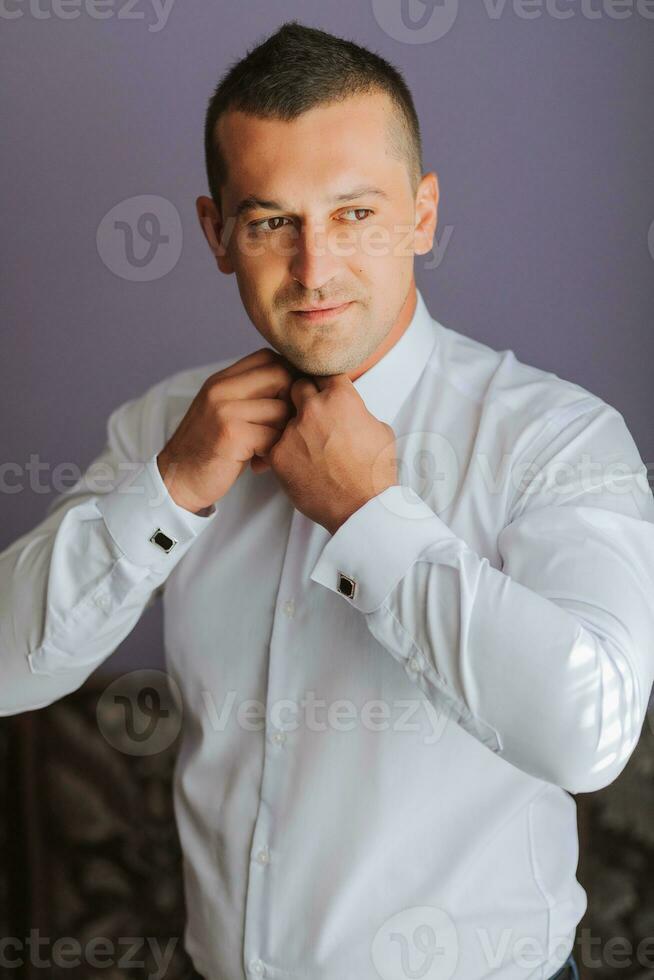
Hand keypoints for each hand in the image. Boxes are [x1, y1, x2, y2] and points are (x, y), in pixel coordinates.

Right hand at [157, 347, 296, 513]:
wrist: (176, 479)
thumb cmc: (208, 449)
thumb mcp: (223, 411)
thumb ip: (249, 394)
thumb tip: (295, 383)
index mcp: (221, 380)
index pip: (270, 357)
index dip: (287, 378)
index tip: (285, 403)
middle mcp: (221, 389)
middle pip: (281, 376)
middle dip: (291, 403)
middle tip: (280, 427)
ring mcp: (224, 410)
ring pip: (281, 409)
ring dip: (282, 432)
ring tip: (266, 448)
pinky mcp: (231, 434)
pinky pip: (273, 436)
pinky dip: (272, 452)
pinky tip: (258, 462)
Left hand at [259, 373, 397, 534]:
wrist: (362, 507)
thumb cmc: (375, 472)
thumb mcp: (379, 429)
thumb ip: (358, 411)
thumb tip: (350, 410)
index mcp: (340, 397)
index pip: (323, 372)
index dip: (323, 382)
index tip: (322, 389)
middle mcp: (313, 409)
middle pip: (296, 386)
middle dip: (302, 397)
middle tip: (310, 414)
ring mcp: (292, 431)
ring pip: (283, 416)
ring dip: (292, 426)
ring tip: (306, 446)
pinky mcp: (278, 454)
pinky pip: (275, 443)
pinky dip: (284, 451)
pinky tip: (297, 463)